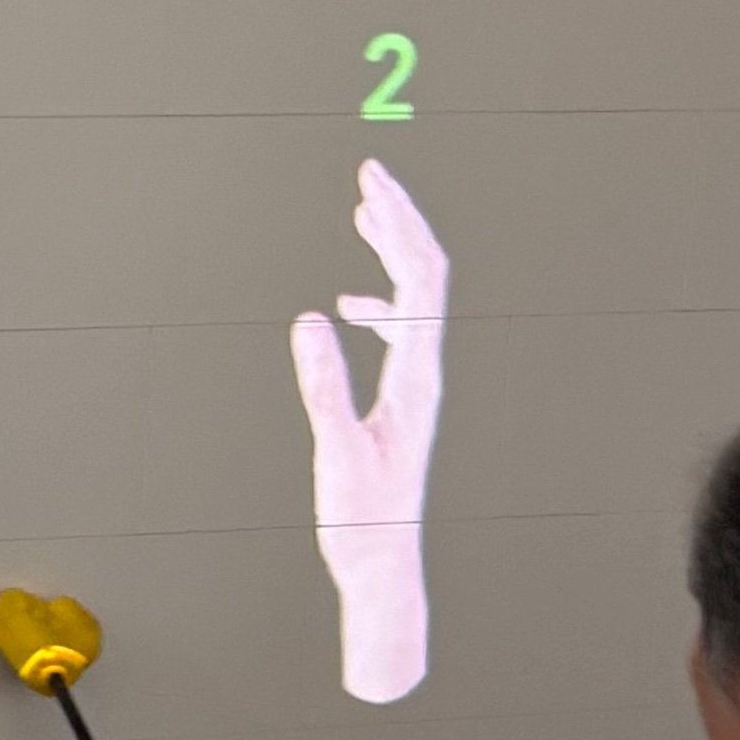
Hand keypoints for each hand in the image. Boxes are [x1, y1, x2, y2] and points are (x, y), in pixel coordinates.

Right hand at [290, 156, 447, 704]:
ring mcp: (417, 386)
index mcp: (416, 377)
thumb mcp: (337, 451)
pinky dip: (378, 303)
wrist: (384, 565)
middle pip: (426, 277)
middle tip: (373, 175)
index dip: (400, 225)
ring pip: (414, 300)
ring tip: (366, 215)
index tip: (372, 183)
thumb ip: (324, 384)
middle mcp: (425, 373)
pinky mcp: (401, 402)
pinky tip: (350, 306)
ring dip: (391, 253)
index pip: (418, 281)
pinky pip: (398, 334)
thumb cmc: (362, 517)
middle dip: (401, 221)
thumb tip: (313, 317)